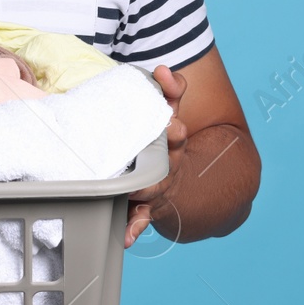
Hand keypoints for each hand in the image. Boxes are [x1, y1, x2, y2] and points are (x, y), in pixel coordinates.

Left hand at [125, 65, 187, 248]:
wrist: (173, 184)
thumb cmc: (159, 143)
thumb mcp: (163, 113)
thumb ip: (166, 89)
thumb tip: (163, 69)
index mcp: (169, 134)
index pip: (173, 107)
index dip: (172, 93)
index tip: (166, 82)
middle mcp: (168, 158)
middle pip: (173, 146)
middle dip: (173, 135)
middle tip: (174, 127)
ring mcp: (157, 184)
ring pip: (153, 185)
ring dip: (147, 186)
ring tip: (136, 189)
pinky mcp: (144, 206)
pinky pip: (140, 217)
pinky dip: (135, 226)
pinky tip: (129, 236)